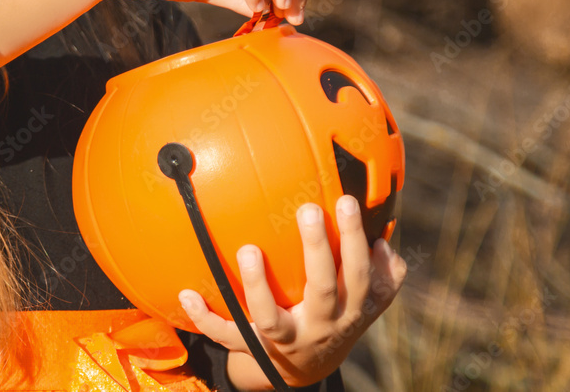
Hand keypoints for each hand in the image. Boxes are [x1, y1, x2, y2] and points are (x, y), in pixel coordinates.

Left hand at [177, 196, 406, 389]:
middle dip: (316, 249)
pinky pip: (227, 335)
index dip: (354, 240)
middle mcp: (318, 326)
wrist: (309, 369)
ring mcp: (284, 339)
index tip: (346, 201)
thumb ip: (383, 275)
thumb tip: (384, 243)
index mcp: (348, 311)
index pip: (356, 273)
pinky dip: (204, 318)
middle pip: (322, 288)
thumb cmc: (338, 317)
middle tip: (308, 210)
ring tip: (248, 249)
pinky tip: (185, 294)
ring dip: (257, 285)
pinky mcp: (253, 348)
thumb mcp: (367, 302)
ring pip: (270, 318)